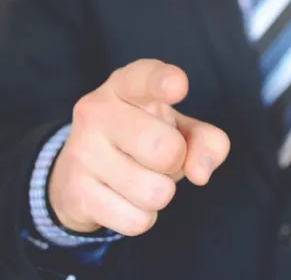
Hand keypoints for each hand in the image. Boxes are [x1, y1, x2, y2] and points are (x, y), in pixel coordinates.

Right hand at [48, 59, 230, 235]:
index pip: (145, 77)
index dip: (164, 82)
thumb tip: (200, 173)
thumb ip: (208, 141)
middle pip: (167, 150)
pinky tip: (123, 199)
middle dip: (176, 162)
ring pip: (155, 192)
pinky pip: (137, 220)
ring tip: (141, 176)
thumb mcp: (181, 129)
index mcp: (127, 85)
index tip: (178, 86)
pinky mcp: (75, 192)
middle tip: (160, 156)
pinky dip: (142, 216)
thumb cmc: (146, 139)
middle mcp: (98, 110)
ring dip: (160, 193)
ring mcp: (82, 151)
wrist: (82, 171)